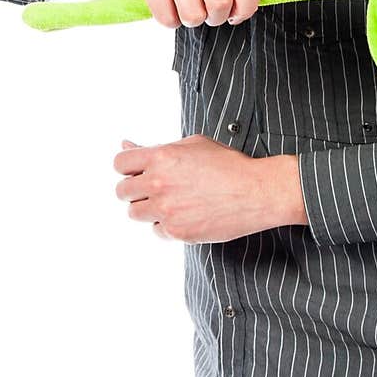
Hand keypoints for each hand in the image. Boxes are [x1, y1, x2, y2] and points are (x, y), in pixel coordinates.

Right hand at [110, 0, 262, 29]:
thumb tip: (250, 6)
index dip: (247, 7)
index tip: (237, 14)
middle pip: (221, 2)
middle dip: (215, 17)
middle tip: (205, 11)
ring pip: (194, 15)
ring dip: (190, 20)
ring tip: (183, 4)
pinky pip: (168, 18)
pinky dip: (169, 20)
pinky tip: (166, 3)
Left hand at [113, 138, 306, 242]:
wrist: (256, 191)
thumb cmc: (229, 165)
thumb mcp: (194, 144)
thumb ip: (158, 147)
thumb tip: (127, 145)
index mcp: (162, 157)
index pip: (120, 163)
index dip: (128, 167)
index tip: (137, 171)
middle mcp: (159, 183)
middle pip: (122, 191)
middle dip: (135, 189)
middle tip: (154, 188)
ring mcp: (166, 210)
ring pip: (135, 213)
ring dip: (148, 208)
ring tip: (171, 202)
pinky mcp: (177, 231)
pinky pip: (156, 230)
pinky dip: (166, 225)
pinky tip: (185, 215)